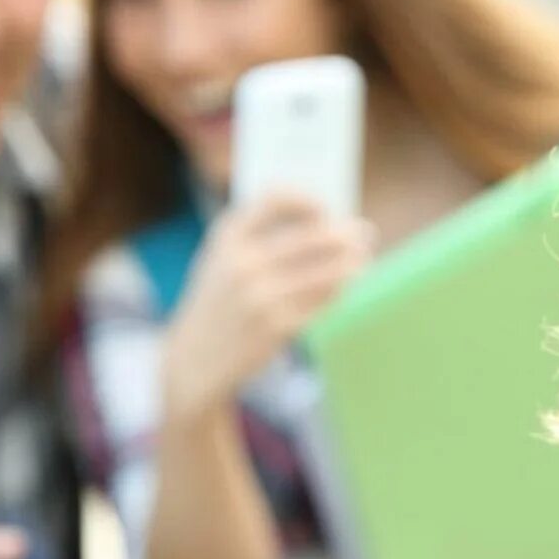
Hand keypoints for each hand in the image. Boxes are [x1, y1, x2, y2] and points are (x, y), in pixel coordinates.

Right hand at [161, 192, 373, 421]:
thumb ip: (258, 235)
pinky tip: (345, 285)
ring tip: (363, 259)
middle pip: (312, 236)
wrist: (193, 358)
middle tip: (365, 232)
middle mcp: (243, 263)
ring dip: (352, 263)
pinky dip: (337, 290)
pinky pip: (321, 301)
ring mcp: (261, 296)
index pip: (275, 200)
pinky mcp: (277, 326)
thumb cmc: (218, 300)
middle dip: (345, 233)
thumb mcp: (221, 259)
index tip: (327, 207)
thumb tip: (321, 219)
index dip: (308, 200)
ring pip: (325, 272)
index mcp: (228, 237)